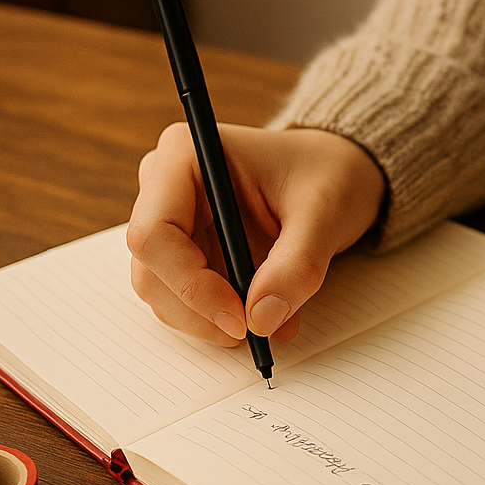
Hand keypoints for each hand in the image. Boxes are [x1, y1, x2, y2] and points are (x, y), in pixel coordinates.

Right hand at [127, 124, 386, 345]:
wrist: (333, 174)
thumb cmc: (326, 175)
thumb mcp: (324, 215)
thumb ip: (296, 265)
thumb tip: (261, 319)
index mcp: (185, 155)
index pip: (154, 233)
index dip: (189, 284)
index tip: (239, 317)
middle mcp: (163, 186)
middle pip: (151, 270)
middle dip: (199, 311)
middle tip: (254, 330)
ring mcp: (170, 221)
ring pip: (161, 292)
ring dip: (209, 321)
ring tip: (271, 320)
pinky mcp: (183, 251)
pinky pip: (181, 299)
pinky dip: (217, 318)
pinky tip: (263, 311)